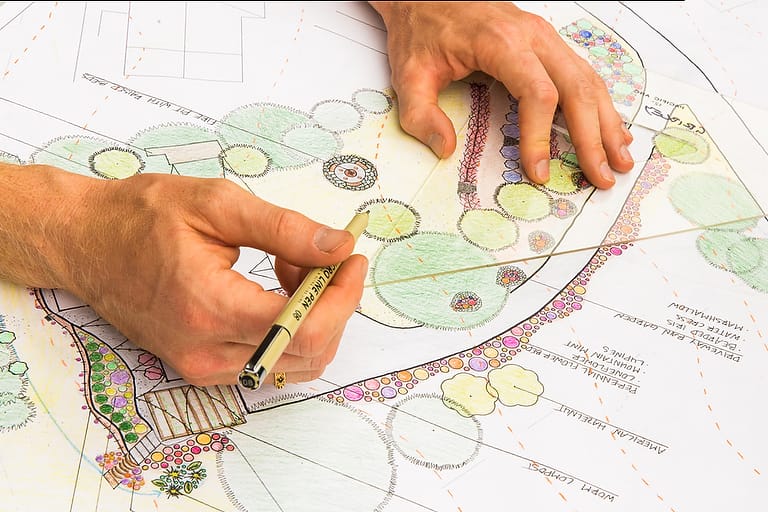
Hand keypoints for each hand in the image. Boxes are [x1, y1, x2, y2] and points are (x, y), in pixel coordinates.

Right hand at [2, 166, 366, 385]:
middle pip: (308, 352)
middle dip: (332, 304)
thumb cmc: (140, 216)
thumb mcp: (217, 205)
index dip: (342, 296)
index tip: (352, 259)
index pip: (303, 326)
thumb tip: (338, 247)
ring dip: (311, 315)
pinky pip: (268, 361)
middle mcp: (206, 352)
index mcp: (210, 308)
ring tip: (290, 266)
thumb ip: (285, 229)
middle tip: (324, 257)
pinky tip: (273, 287)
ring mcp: (202, 367)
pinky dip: (287, 327)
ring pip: (293, 362)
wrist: (84, 242)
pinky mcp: (200, 368)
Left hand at [370, 1, 633, 188]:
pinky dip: (599, 104)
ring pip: (588, 80)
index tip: (539, 172)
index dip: (541, 137)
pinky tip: (609, 129)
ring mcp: (544, 37)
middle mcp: (533, 36)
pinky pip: (581, 74)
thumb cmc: (422, 30)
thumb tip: (444, 148)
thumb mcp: (409, 74)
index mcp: (501, 43)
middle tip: (603, 176)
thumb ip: (420, 114)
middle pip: (577, 89)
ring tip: (619, 159)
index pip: (538, 94)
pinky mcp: (546, 43)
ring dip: (606, 123)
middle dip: (592, 137)